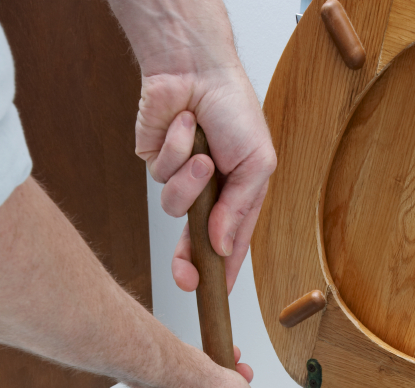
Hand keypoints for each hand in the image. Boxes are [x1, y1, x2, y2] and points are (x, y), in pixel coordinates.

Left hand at [138, 79, 275, 293]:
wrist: (197, 67)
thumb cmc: (235, 110)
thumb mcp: (257, 164)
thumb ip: (239, 210)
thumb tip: (221, 246)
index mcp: (238, 197)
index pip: (231, 243)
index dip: (224, 270)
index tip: (217, 293)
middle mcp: (209, 194)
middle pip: (195, 242)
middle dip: (189, 261)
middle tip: (187, 277)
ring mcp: (182, 180)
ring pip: (176, 209)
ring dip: (191, 181)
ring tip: (203, 154)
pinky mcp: (157, 163)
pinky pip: (161, 176)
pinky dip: (175, 152)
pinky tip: (185, 129)